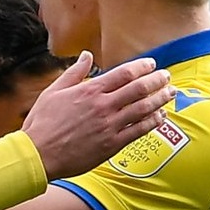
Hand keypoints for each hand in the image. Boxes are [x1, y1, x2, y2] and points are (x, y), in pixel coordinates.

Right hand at [21, 53, 174, 180]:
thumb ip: (74, 72)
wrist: (38, 154)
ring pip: (143, 109)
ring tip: (170, 93)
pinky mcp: (112, 145)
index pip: (124, 73)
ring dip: (160, 99)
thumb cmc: (42, 123)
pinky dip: (152, 122)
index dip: (142, 67)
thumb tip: (86, 55)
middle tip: (167, 76)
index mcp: (90, 90)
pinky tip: (160, 117)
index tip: (151, 64)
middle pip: (139, 89)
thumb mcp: (54, 91)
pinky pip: (138, 131)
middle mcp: (103, 106)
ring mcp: (110, 126)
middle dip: (157, 80)